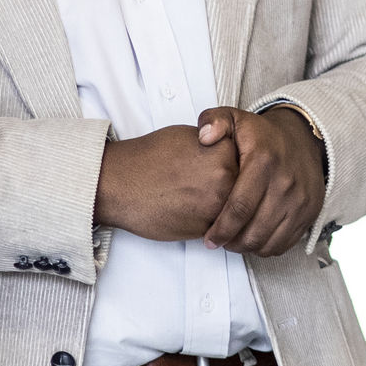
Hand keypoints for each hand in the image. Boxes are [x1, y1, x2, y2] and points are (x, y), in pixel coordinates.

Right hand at [95, 123, 238, 241]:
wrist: (119, 183)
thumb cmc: (149, 158)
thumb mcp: (189, 137)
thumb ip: (217, 146)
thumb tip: (231, 155)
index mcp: (223, 150)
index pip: (246, 162)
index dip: (233, 167)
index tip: (215, 169)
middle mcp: (225, 176)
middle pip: (243, 188)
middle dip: (228, 189)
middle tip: (203, 186)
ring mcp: (216, 204)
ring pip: (233, 210)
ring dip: (222, 208)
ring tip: (196, 198)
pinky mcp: (206, 228)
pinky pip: (220, 227)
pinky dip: (210, 223)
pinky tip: (190, 212)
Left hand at [195, 106, 325, 256]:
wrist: (302, 138)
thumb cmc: (262, 135)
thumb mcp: (234, 118)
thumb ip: (213, 121)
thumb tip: (204, 138)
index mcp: (263, 161)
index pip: (239, 207)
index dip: (221, 229)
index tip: (209, 239)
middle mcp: (286, 182)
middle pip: (254, 230)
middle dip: (232, 243)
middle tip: (218, 242)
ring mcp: (300, 200)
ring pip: (270, 241)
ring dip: (248, 247)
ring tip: (233, 241)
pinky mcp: (310, 212)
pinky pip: (286, 243)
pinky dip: (267, 247)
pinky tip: (253, 238)